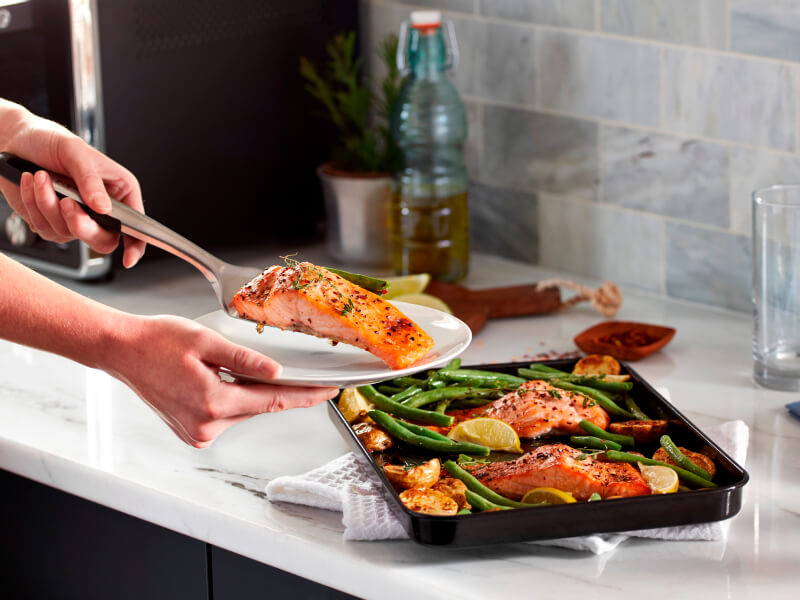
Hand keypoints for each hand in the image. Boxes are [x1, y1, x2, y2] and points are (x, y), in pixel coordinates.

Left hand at [0, 101, 145, 267]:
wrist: (15, 141)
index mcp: (119, 190)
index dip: (135, 244)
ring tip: (41, 178)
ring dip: (49, 205)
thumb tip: (103, 208)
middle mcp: (100, 208)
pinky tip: (32, 183)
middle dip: (83, 225)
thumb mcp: (75, 152)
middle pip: (103, 239)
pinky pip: (45, 227)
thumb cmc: (51, 141)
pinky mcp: (51, 221)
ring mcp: (75, 217)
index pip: (135, 225)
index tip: (128, 257)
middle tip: (68, 205)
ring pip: (69, 233)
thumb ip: (90, 181)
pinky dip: (34, 204)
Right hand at [107, 314, 338, 447]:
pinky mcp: (191, 432)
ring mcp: (197, 433)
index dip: (306, 396)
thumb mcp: (206, 341)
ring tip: (227, 365)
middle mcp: (205, 425)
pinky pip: (226, 415)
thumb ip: (244, 360)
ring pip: (242, 411)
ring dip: (248, 392)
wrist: (122, 350)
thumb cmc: (157, 340)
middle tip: (294, 371)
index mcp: (212, 402)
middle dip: (278, 389)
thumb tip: (276, 373)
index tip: (329, 391)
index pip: (273, 401)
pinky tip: (218, 379)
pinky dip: (232, 399)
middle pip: (259, 406)